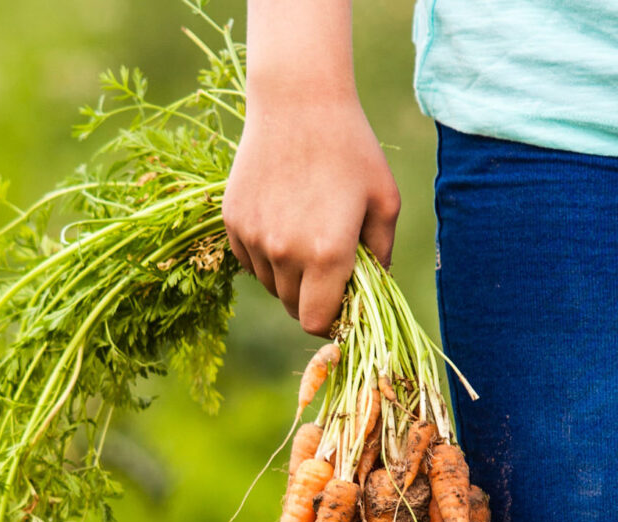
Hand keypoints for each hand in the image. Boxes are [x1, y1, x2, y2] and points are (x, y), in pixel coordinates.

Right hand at [222, 0, 399, 337]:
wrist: (298, 102)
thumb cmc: (351, 149)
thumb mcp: (383, 201)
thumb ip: (381, 254)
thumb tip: (372, 291)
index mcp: (327, 254)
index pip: (317, 322)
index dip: (331, 319)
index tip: (341, 301)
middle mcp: (284, 253)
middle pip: (293, 307)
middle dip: (313, 297)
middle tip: (330, 265)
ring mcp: (253, 238)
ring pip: (271, 284)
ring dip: (289, 275)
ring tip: (306, 234)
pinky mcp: (233, 221)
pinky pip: (250, 260)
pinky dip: (266, 254)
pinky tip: (283, 218)